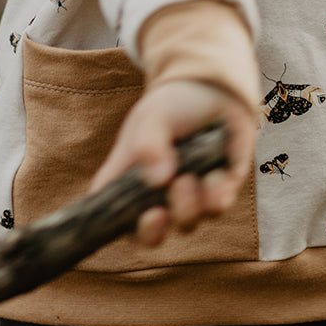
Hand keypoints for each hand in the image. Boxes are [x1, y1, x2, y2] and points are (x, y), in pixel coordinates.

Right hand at [88, 79, 256, 246]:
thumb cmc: (174, 104)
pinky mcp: (217, 193)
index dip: (110, 226)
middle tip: (158, 213)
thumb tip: (159, 180)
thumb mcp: (154, 117)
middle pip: (146, 235)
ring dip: (186, 206)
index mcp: (127, 179)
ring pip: (185, 224)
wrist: (217, 90)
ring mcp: (187, 198)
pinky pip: (216, 209)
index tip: (128, 220)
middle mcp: (155, 195)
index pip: (108, 213)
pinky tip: (217, 173)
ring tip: (189, 177)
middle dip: (152, 232)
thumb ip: (149, 144)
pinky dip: (215, 195)